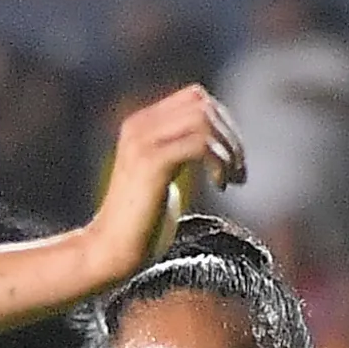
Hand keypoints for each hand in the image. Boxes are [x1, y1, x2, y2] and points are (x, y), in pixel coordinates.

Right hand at [85, 85, 248, 275]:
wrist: (110, 250)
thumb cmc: (140, 224)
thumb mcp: (162, 177)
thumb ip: (180, 152)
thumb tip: (216, 143)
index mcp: (141, 124)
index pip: (195, 97)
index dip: (223, 122)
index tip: (231, 157)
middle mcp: (139, 126)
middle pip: (203, 105)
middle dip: (231, 136)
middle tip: (238, 172)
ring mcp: (143, 141)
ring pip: (204, 120)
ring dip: (229, 149)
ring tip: (230, 179)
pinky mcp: (152, 162)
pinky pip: (200, 143)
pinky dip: (219, 162)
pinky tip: (220, 185)